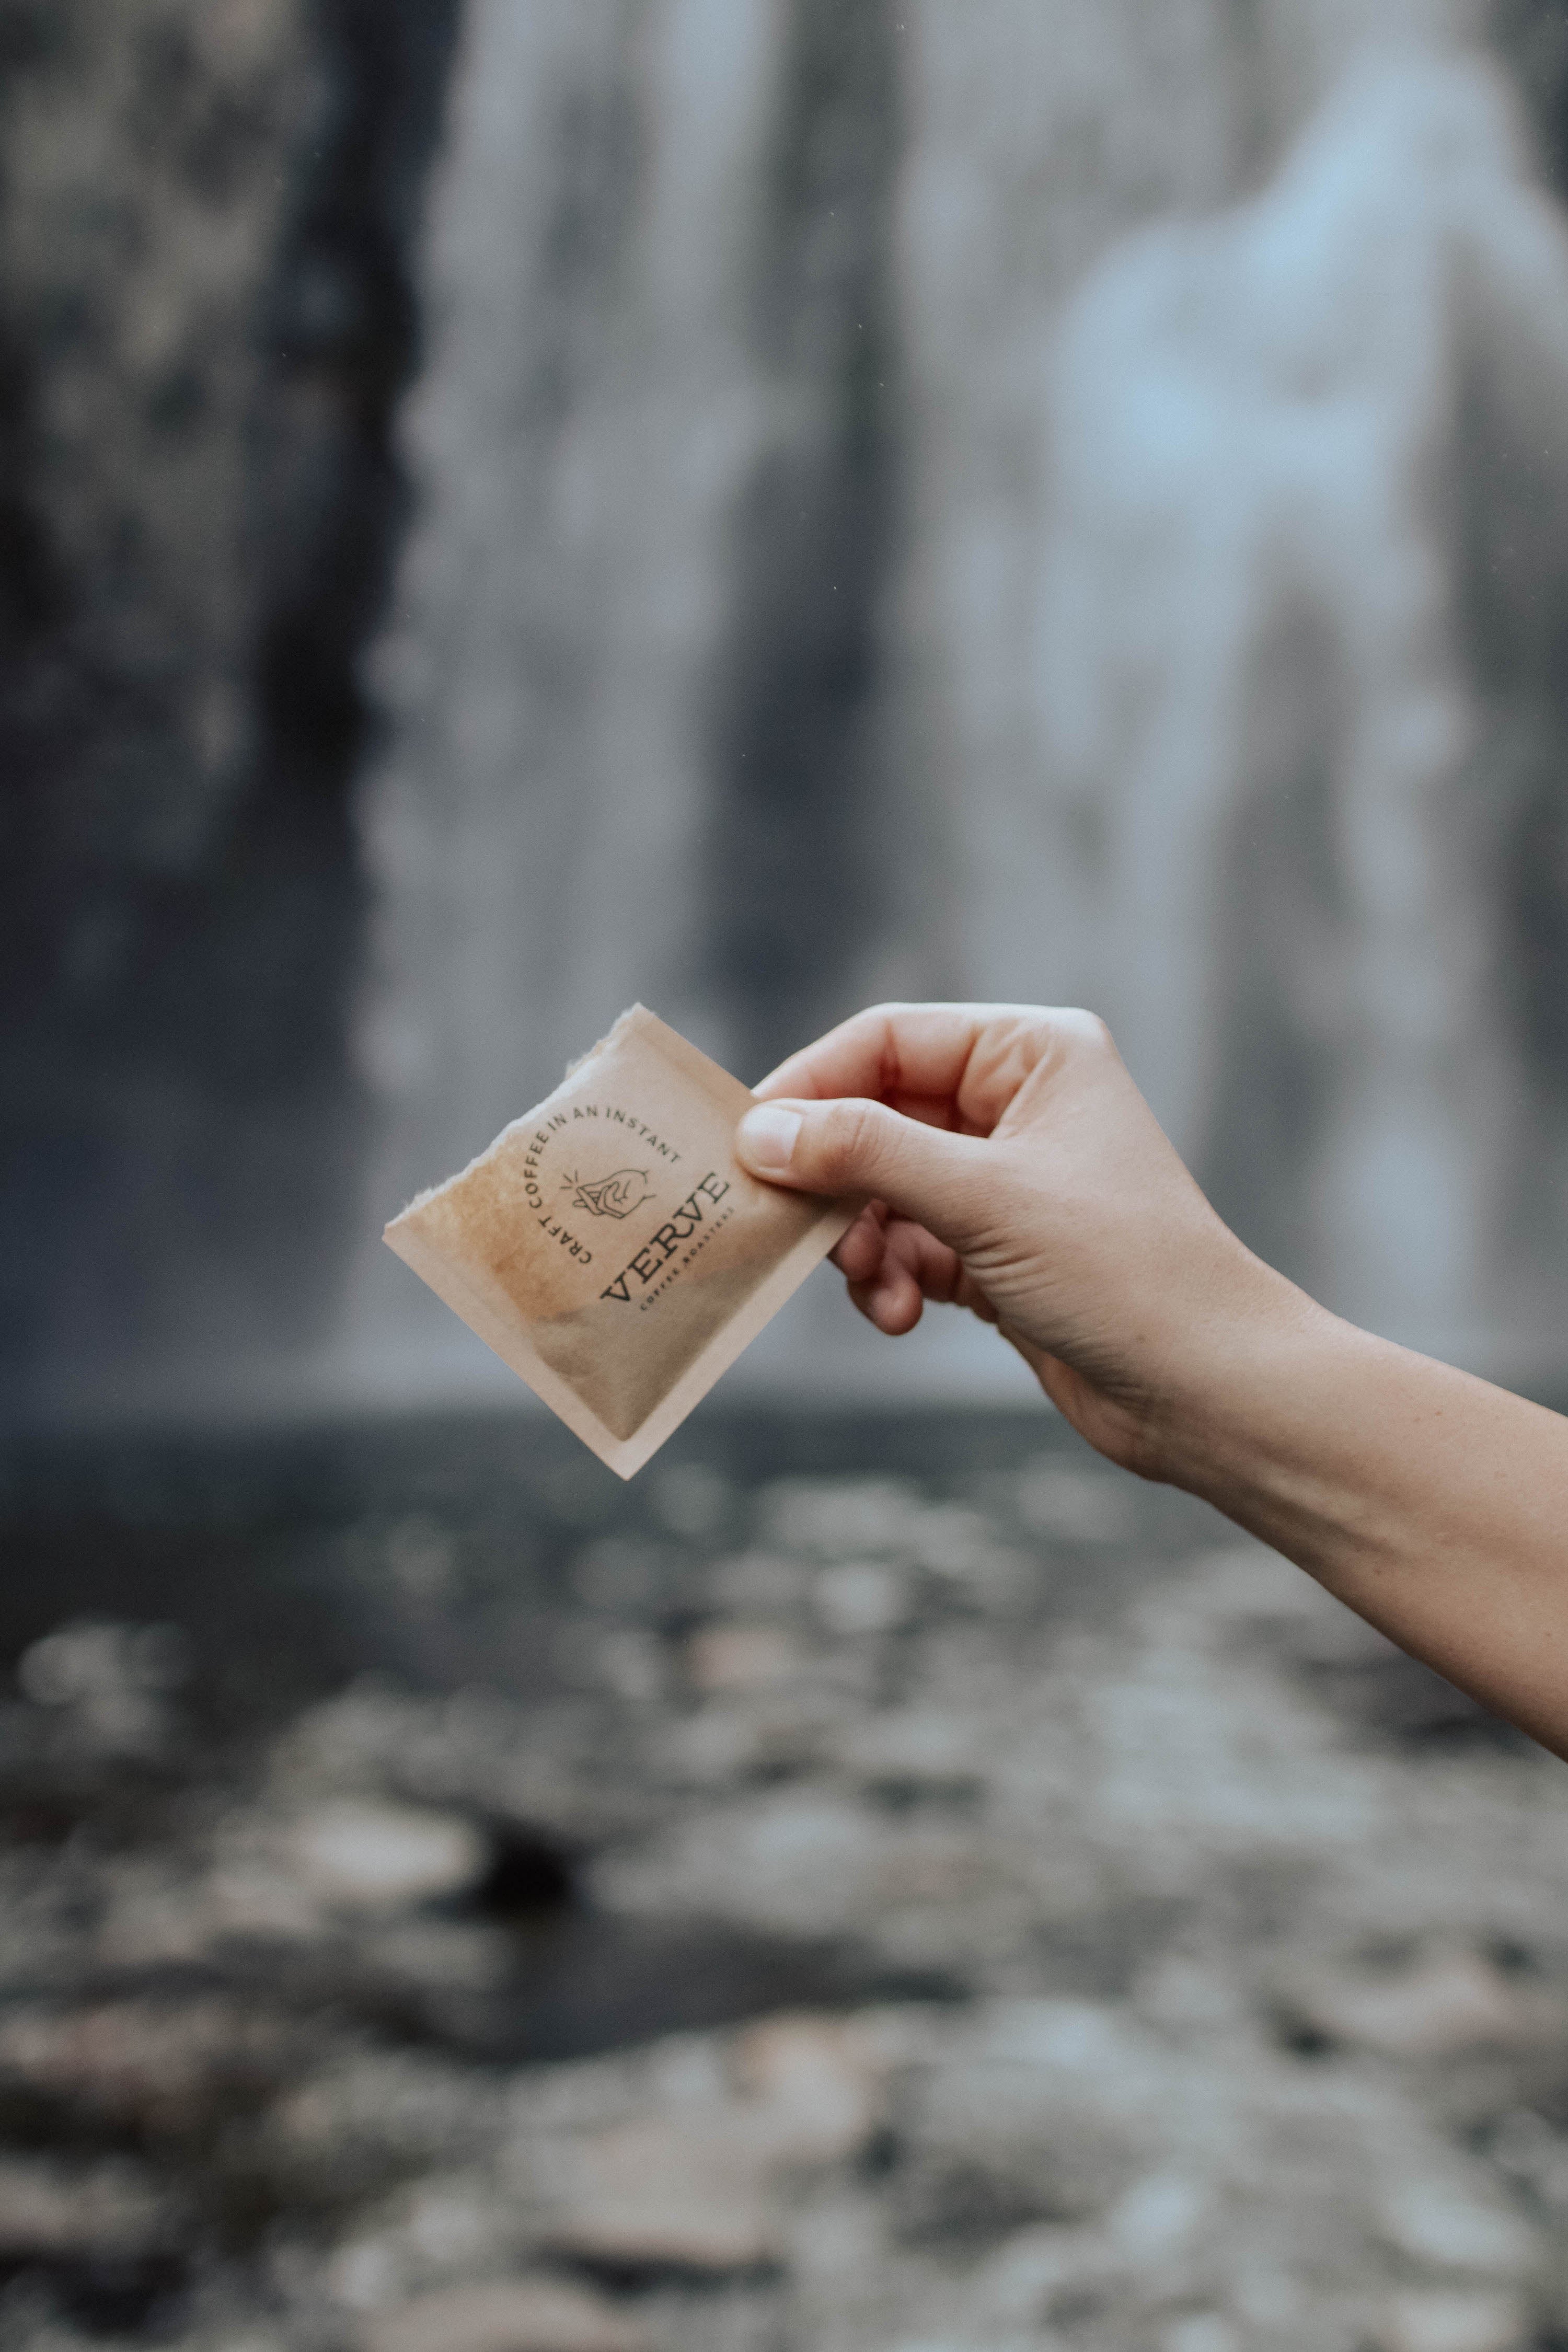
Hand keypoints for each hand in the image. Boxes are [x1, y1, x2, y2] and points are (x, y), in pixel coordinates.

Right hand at [736, 1002, 1307, 1482]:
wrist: (1206, 1388)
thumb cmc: (1122, 1271)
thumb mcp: (984, 1199)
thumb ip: (867, 1154)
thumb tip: (761, 1131)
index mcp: (1032, 1053)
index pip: (886, 1040)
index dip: (811, 1087)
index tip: (749, 1145)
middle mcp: (1018, 1103)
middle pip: (874, 1116)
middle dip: (836, 1181)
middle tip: (795, 1231)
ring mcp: (1006, 1179)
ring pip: (882, 1188)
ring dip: (862, 1242)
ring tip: (877, 1291)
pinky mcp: (996, 1249)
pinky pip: (906, 1243)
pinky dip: (890, 1277)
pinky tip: (902, 1315)